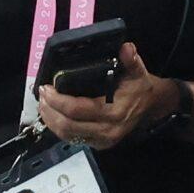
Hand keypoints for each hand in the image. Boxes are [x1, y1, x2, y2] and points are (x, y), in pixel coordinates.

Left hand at [38, 43, 179, 149]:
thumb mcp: (138, 71)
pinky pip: (72, 139)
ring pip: (67, 135)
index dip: (58, 100)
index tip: (46, 87)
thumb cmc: (141, 88)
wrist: (152, 107)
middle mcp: (107, 131)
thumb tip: (125, 48)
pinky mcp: (97, 144)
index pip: (78, 110)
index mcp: (114, 113)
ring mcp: (101, 141)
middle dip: (50, 111)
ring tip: (43, 103)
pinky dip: (58, 127)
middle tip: (41, 94)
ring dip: (50, 120)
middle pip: (67, 126)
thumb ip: (131, 60)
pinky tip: (52, 114)